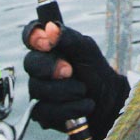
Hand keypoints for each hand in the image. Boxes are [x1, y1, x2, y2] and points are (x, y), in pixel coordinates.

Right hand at [23, 22, 129, 139]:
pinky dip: (69, 109)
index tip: (46, 44)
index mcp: (49, 47)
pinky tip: (83, 106)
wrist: (109, 102)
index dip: (33, 37)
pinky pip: (44, 110)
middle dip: (51, 68)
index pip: (30, 35)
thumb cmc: (96, 72)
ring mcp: (38, 90)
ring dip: (66, 91)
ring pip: (38, 89)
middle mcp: (39, 68)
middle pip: (30, 63)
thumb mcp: (88, 51)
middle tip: (70, 71)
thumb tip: (50, 28)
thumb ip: (70, 38)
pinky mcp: (41, 112)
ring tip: (84, 91)